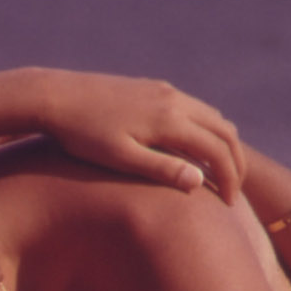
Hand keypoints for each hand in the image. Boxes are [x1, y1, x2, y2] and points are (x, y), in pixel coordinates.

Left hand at [35, 71, 245, 202]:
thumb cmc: (83, 135)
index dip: (230, 179)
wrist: (54, 95)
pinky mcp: (152, 87)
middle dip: (235, 161)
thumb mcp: (121, 158)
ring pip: (212, 115)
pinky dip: (206, 128)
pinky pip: (194, 106)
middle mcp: (173, 100)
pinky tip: (195, 146)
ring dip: (223, 143)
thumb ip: (161, 169)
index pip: (218, 150)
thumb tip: (201, 180)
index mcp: (169, 119)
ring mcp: (164, 90)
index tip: (230, 203)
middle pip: (224, 130)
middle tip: (235, 190)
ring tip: (220, 172)